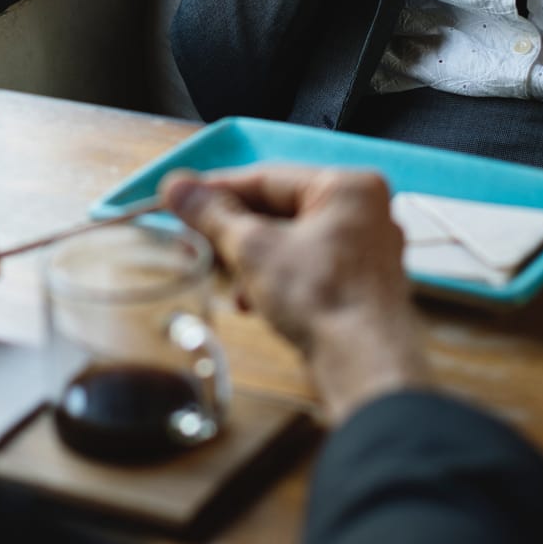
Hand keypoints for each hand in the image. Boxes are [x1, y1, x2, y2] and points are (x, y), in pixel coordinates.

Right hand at [164, 165, 427, 423]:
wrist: (364, 366)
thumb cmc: (320, 298)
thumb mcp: (253, 248)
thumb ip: (213, 214)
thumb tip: (175, 186)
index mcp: (347, 186)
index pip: (268, 177)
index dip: (217, 189)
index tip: (180, 198)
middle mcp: (365, 211)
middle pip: (281, 208)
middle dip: (234, 230)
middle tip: (193, 238)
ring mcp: (366, 249)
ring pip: (292, 240)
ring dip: (252, 259)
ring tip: (224, 279)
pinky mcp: (360, 284)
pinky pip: (308, 266)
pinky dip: (277, 278)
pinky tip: (251, 302)